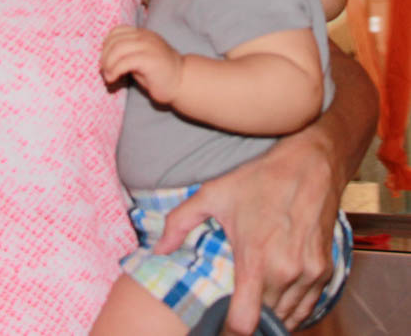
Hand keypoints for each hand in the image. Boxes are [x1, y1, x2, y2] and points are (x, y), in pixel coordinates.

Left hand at [101, 25, 182, 103]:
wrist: (182, 83)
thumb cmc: (158, 74)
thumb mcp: (139, 58)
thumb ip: (125, 54)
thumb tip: (104, 60)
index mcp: (142, 34)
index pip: (117, 31)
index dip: (106, 45)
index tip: (106, 61)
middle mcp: (145, 36)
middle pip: (114, 40)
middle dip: (105, 57)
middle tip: (105, 72)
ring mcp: (148, 46)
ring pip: (118, 49)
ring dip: (108, 64)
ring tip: (108, 77)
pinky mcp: (150, 59)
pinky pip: (125, 61)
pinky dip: (115, 70)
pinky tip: (114, 79)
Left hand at [154, 128, 339, 333]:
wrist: (310, 165)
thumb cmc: (258, 179)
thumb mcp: (212, 194)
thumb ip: (180, 223)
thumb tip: (158, 250)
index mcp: (256, 260)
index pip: (245, 323)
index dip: (229, 328)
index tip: (220, 321)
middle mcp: (286, 273)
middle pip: (266, 321)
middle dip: (249, 317)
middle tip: (233, 303)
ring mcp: (310, 275)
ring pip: (288, 316)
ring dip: (271, 313)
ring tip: (253, 296)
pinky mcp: (326, 271)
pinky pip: (307, 305)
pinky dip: (292, 306)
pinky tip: (275, 290)